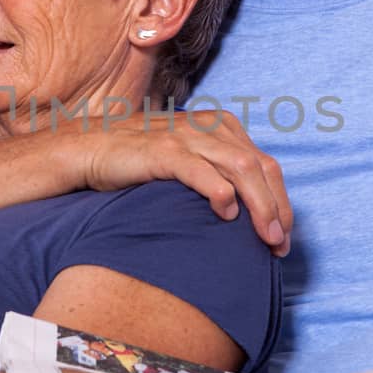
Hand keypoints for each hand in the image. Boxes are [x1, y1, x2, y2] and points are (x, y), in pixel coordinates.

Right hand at [79, 109, 291, 256]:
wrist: (89, 148)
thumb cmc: (139, 161)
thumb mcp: (188, 159)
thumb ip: (217, 172)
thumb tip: (247, 213)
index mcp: (221, 127)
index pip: (266, 164)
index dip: (281, 202)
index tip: (282, 238)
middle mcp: (210, 127)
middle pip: (260, 167)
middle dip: (277, 208)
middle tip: (279, 246)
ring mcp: (187, 136)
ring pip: (241, 167)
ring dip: (260, 205)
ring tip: (265, 237)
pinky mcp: (164, 149)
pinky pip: (202, 170)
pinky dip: (220, 192)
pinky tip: (227, 215)